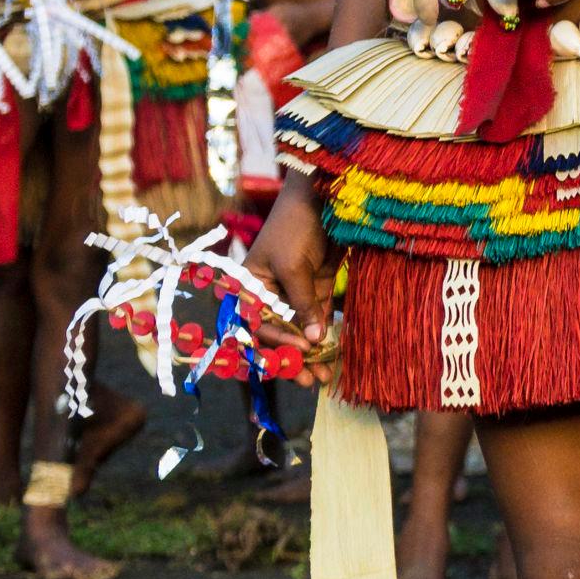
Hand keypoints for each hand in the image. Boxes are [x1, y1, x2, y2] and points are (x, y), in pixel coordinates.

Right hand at [248, 186, 336, 365]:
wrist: (323, 197)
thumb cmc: (296, 226)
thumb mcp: (294, 267)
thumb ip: (303, 305)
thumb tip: (314, 342)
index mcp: (246, 286)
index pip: (257, 325)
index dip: (278, 342)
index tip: (302, 352)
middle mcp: (265, 293)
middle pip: (277, 334)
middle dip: (293, 358)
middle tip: (311, 381)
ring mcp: (291, 292)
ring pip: (299, 330)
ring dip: (311, 353)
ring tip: (324, 377)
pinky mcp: (314, 288)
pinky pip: (317, 318)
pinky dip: (324, 335)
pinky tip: (333, 355)